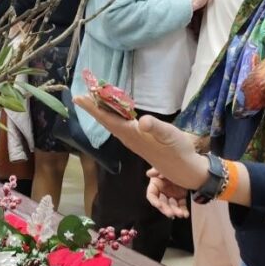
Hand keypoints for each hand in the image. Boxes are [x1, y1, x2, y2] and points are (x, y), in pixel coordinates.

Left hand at [73, 94, 206, 190]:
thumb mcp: (170, 135)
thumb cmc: (178, 150)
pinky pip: (120, 126)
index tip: (79, 98)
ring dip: (101, 112)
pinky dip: (113, 116)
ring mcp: (133, 141)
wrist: (185, 169)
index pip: (108, 119)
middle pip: (106, 121)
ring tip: (92, 101)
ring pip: (112, 124)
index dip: (93, 108)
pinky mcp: (139, 142)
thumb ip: (156, 128)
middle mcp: (128, 138)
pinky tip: (114, 113)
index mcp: (132, 134)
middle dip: (93, 108)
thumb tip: (143, 121)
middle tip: (79, 96)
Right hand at [146, 168, 190, 217]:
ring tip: (181, 214)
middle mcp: (162, 192)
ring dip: (176, 211)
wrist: (187, 166)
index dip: (154, 201)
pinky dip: (183, 211)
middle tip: (171, 213)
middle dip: (166, 209)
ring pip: (172, 206)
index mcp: (156, 184)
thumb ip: (156, 170)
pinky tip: (185, 214)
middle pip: (162, 203)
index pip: (151, 195)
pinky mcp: (180, 198)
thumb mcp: (164, 167)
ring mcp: (172, 195)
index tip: (158, 205)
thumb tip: (148, 174)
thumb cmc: (172, 165)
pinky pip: (181, 206)